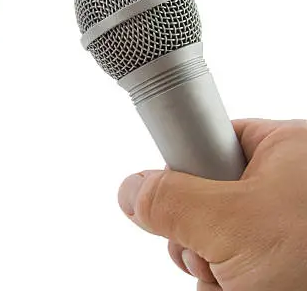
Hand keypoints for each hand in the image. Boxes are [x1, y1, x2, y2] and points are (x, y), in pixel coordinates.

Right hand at [118, 119, 306, 289]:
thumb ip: (170, 199)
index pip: (207, 141)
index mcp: (284, 149)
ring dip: (210, 267)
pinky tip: (243, 289)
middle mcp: (286, 184)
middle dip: (197, 236)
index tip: (176, 202)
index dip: (184, 174)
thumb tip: (131, 190)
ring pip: (214, 239)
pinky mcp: (280, 259)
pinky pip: (231, 264)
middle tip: (214, 253)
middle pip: (204, 199)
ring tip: (238, 280)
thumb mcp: (232, 225)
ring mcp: (284, 225)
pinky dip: (227, 283)